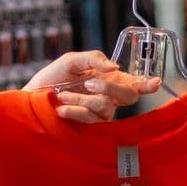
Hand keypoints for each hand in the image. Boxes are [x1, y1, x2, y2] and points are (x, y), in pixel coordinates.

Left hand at [24, 50, 160, 122]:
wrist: (31, 99)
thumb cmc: (52, 79)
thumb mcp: (71, 61)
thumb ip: (93, 59)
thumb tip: (114, 67)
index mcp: (109, 79)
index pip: (134, 82)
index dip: (147, 83)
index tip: (155, 82)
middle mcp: (109, 97)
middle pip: (127, 95)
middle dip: (110, 87)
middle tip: (88, 83)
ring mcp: (101, 112)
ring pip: (105, 105)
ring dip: (81, 99)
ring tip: (62, 96)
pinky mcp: (90, 126)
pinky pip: (91, 118)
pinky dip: (75, 110)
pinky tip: (61, 108)